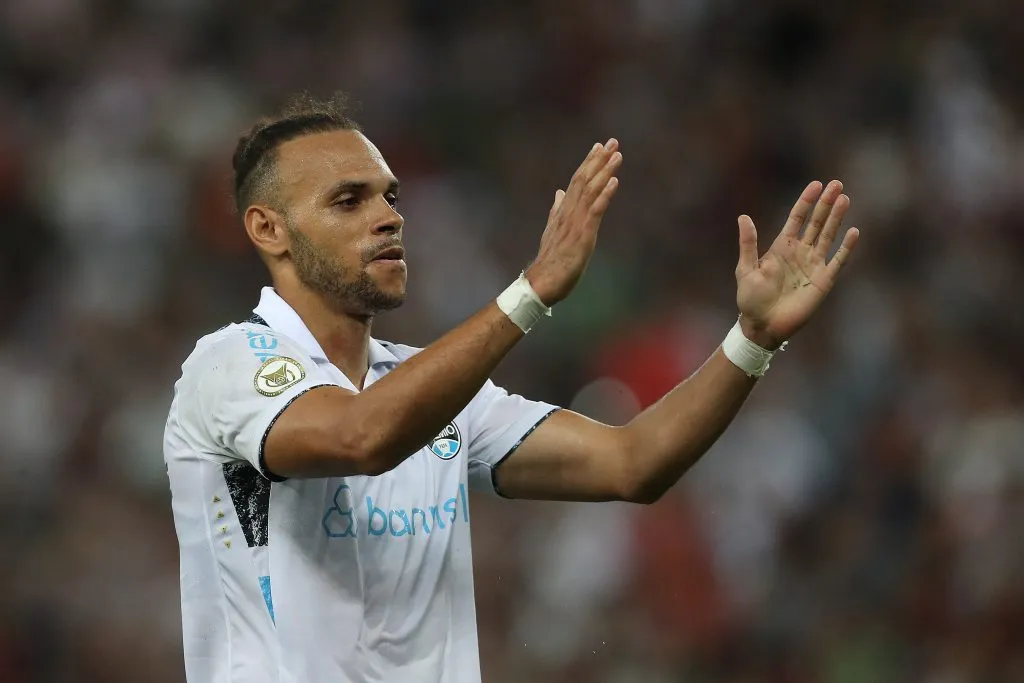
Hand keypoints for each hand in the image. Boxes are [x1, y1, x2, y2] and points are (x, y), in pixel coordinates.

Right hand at [525, 139, 621, 304]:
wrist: (542, 282)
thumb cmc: (550, 261)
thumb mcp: (553, 231)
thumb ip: (557, 210)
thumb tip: (558, 192)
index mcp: (563, 212)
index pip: (577, 181)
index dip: (589, 163)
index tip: (600, 146)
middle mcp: (568, 212)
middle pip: (584, 180)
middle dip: (599, 160)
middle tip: (612, 141)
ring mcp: (575, 222)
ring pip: (590, 191)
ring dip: (604, 171)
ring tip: (617, 154)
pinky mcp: (583, 235)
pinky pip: (595, 210)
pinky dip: (605, 194)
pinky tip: (614, 181)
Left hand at [734, 180, 859, 348]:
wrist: (762, 326)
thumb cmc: (751, 299)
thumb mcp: (746, 269)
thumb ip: (748, 244)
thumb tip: (743, 217)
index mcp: (781, 247)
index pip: (797, 218)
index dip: (806, 202)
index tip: (816, 185)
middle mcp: (800, 252)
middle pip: (816, 223)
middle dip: (826, 204)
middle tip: (836, 184)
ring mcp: (813, 265)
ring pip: (828, 236)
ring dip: (837, 218)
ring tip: (844, 199)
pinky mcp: (823, 281)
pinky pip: (837, 261)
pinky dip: (846, 247)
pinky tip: (854, 231)